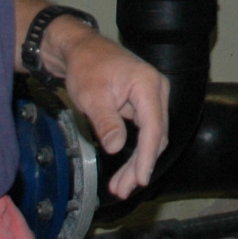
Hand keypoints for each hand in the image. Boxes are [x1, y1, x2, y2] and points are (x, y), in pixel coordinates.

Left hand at [51, 29, 170, 199]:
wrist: (81, 49)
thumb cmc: (87, 66)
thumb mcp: (92, 96)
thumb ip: (106, 122)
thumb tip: (116, 147)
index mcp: (148, 84)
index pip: (153, 127)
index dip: (147, 156)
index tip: (141, 178)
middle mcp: (156, 90)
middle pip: (155, 136)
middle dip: (140, 165)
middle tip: (124, 189)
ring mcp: (152, 97)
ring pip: (151, 137)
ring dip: (137, 162)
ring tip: (121, 185)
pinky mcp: (143, 104)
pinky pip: (144, 132)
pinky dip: (134, 151)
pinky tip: (124, 169)